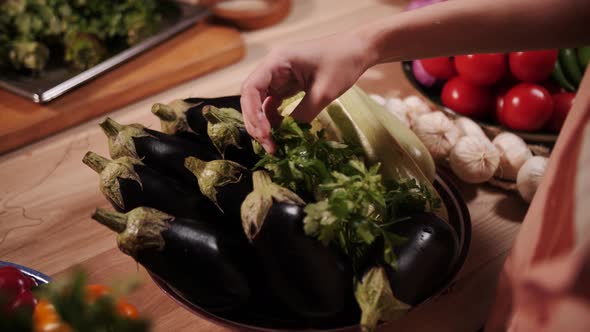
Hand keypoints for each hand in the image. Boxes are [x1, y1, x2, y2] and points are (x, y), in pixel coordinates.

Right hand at [240, 31, 374, 152]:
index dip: (253, 114)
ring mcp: (278, 76)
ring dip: (264, 123)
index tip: (265, 133)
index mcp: (277, 62)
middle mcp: (272, 68)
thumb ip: (303, 114)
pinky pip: (273, 104)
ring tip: (274, 144)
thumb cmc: (342, 63)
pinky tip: (282, 132)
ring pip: (260, 103)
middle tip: (269, 146)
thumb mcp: (323, 92)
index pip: (250, 89)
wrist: (358, 50)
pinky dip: (274, 119)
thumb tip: (288, 136)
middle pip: (251, 98)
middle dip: (256, 123)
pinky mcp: (287, 84)